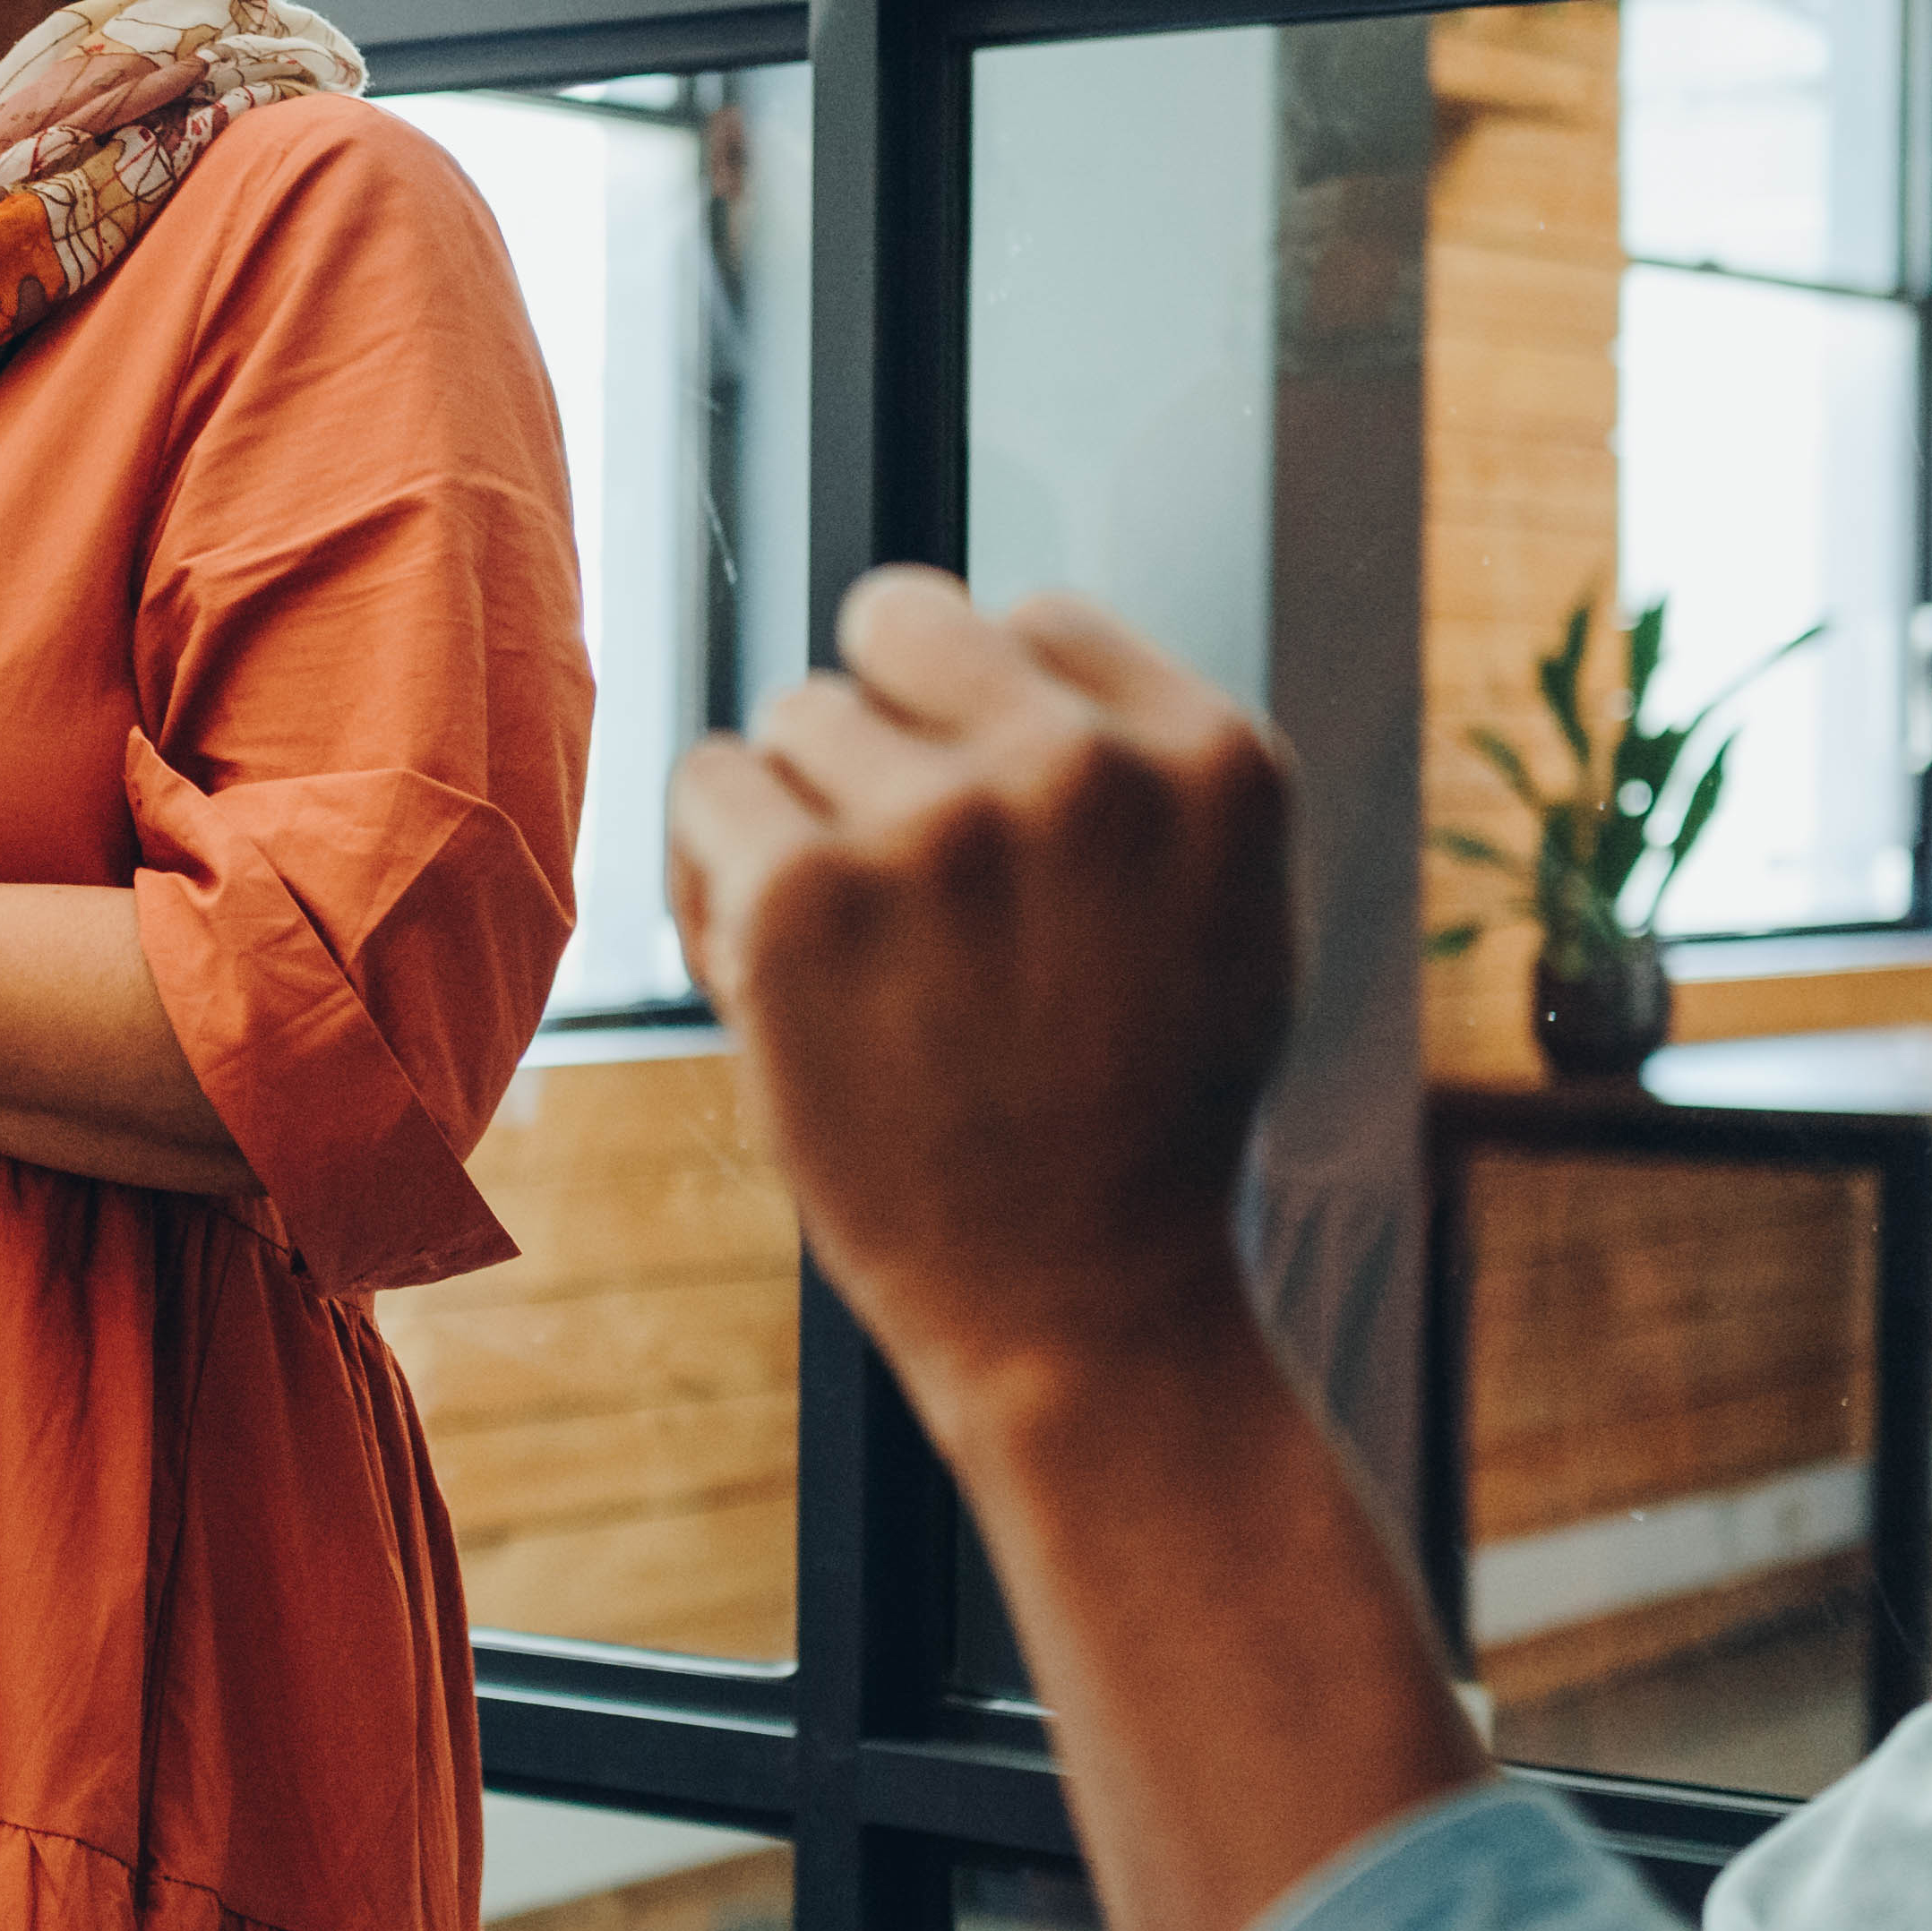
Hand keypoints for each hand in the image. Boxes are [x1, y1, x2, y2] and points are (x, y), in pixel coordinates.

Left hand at [669, 569, 1297, 1433]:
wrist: (1081, 1308)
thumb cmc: (1137, 1120)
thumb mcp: (1223, 915)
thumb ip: (1138, 774)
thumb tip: (1001, 642)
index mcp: (1211, 758)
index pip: (1037, 621)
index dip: (986, 719)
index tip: (988, 825)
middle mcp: (1082, 767)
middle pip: (901, 623)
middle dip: (884, 728)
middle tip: (899, 869)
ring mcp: (940, 825)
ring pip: (796, 716)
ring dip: (799, 816)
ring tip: (855, 953)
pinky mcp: (804, 895)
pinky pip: (708, 785)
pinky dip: (714, 869)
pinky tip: (773, 968)